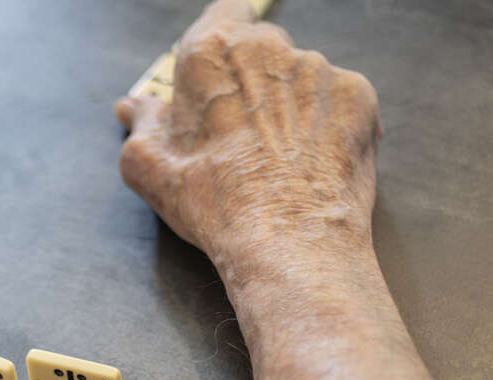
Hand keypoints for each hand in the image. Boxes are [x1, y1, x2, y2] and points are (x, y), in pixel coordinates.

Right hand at [115, 0, 382, 290]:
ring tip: (278, 157)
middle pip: (261, 48)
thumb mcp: (150, 169)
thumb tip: (133, 107)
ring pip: (300, 76)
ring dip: (289, 105)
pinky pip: (337, 101)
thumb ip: (141, 125)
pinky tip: (310, 163)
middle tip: (239, 132)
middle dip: (251, 80)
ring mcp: (320, 70)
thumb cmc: (213, 205)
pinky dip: (325, 126)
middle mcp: (270, 48)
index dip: (220, 42)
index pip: (223, 13)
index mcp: (212, 52)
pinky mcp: (359, 98)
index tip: (217, 76)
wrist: (289, 244)